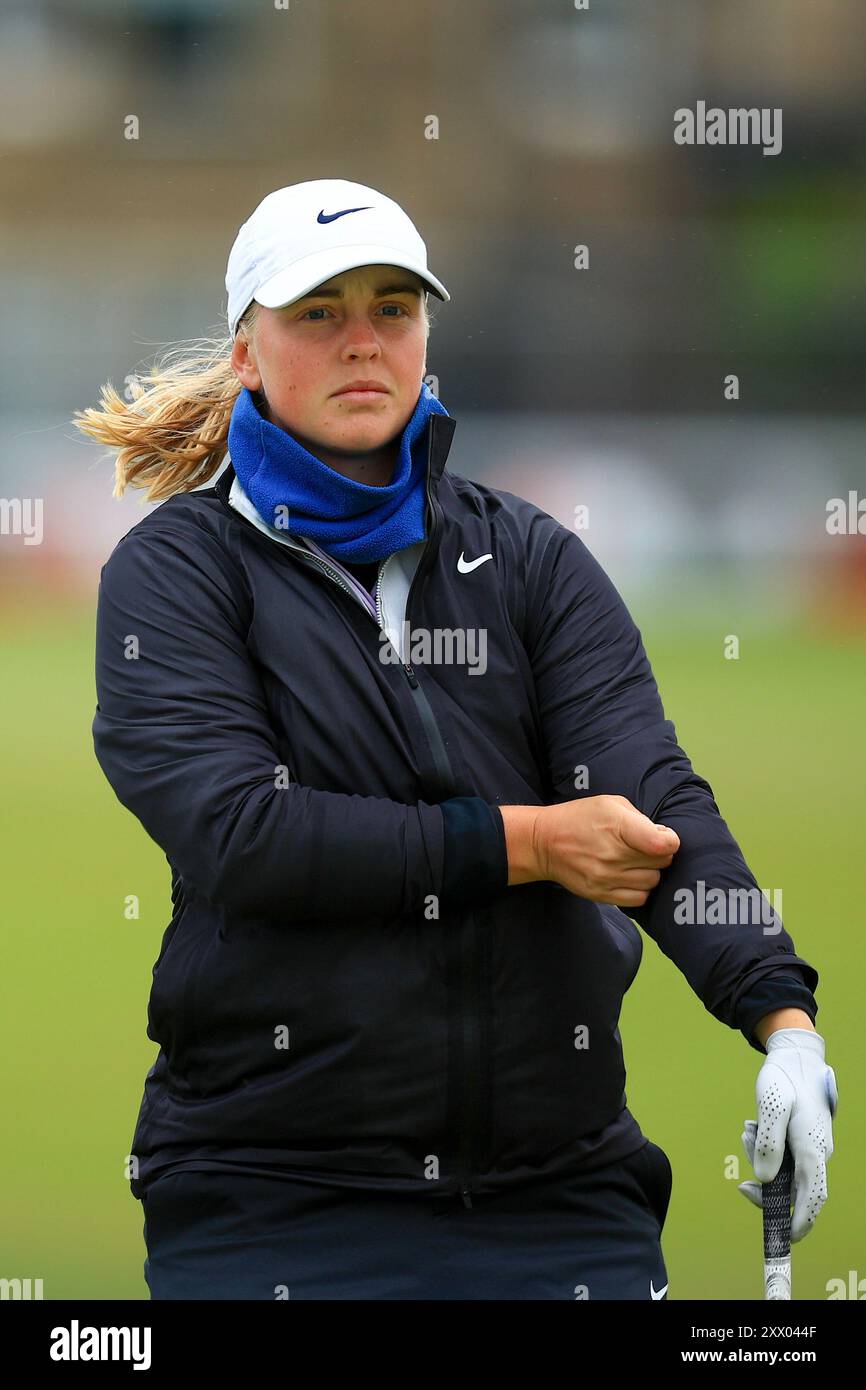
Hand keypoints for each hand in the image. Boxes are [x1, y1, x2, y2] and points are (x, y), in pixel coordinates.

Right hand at [533, 794, 679, 906]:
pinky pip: (639, 899)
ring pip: (653, 881)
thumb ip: (640, 818)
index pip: (661, 844)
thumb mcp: (609, 804)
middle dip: (660, 853)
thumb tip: (663, 836)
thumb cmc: (579, 818)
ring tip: (636, 862)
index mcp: (617, 827)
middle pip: (662, 862)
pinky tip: (630, 877)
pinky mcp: (600, 894)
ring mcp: (606, 877)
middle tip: (646, 846)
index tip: (664, 836)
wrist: (543, 842)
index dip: (671, 840)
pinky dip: (640, 888)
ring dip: (650, 871)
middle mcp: (612, 855)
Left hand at [737, 1028, 837, 1241]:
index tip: (785, 1237)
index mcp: (812, 1147)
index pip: (813, 1197)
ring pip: (784, 1171)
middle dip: (766, 1188)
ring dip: (761, 1160)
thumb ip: (768, 1143)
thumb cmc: (783, 1077)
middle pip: (794, 1189)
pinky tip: (752, 1128)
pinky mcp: (802, 1139)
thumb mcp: (771, 1104)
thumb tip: (764, 1178)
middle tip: (743, 1175)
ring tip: (747, 1131)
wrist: (796, 1055)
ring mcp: (811, 1146)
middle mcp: (816, 1152)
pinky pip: (783, 1156)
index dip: (801, 1221)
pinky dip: (764, 1149)